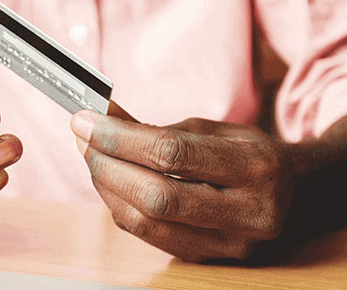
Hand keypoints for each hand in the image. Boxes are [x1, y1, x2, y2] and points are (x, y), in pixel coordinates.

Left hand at [71, 110, 294, 261]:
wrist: (292, 196)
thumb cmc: (246, 154)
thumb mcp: (211, 129)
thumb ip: (154, 127)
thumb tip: (99, 115)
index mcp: (256, 167)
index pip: (172, 153)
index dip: (120, 137)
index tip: (86, 119)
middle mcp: (249, 212)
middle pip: (156, 195)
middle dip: (107, 164)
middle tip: (82, 137)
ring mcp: (229, 244)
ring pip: (145, 221)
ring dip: (106, 186)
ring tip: (92, 155)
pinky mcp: (208, 259)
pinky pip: (147, 235)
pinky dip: (119, 205)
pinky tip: (109, 181)